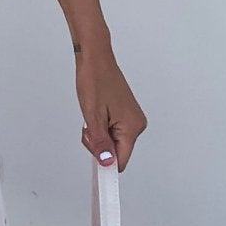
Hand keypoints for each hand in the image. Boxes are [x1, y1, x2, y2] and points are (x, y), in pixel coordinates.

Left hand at [76, 43, 146, 170]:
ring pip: (112, 143)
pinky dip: (101, 128)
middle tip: (89, 126)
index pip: (121, 161)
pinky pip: (112, 132)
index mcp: (132, 127)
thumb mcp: (92, 116)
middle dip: (99, 146)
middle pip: (116, 153)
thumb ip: (100, 142)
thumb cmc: (95, 80)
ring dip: (98, 136)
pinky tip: (97, 113)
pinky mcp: (125, 115)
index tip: (95, 166)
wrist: (95, 59)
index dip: (106, 164)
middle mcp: (136, 124)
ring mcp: (131, 119)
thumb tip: (107, 163)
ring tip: (93, 115)